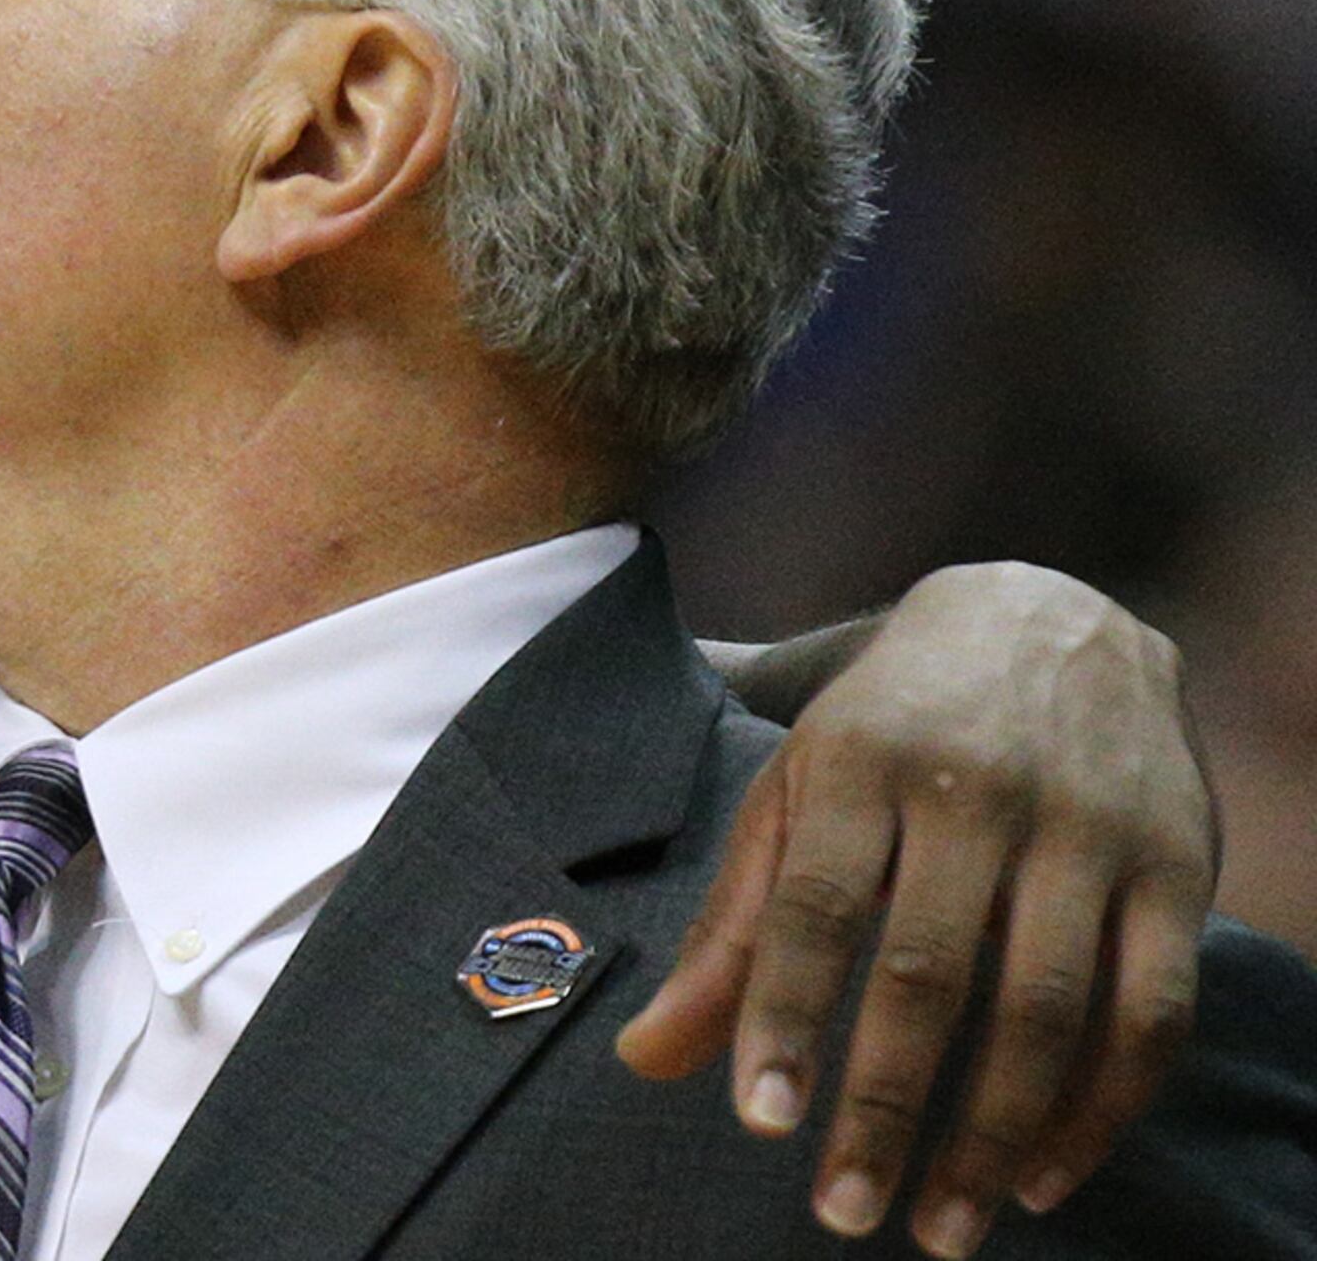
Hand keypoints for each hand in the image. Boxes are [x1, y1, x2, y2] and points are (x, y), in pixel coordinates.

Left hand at [613, 562, 1216, 1257]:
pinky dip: (1100, 1106)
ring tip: (944, 1222)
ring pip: (1045, 1007)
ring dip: (994, 1132)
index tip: (758, 1120)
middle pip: (928, 972)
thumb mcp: (794, 795)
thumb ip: (731, 930)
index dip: (781, 1015)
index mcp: (860, 762)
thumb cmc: (890, 727)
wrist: (1048, 616)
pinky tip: (1044, 1175)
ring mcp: (1084, 828)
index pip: (814, 906)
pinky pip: (1148, 1010)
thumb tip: (642, 1060)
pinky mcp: (1174, 865)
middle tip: (845, 1212)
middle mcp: (975, 790)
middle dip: (885, 1104)